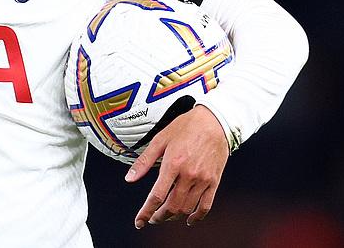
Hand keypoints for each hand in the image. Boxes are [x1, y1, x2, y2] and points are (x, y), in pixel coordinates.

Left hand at [124, 105, 228, 227]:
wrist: (214, 121)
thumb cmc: (186, 127)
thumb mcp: (160, 139)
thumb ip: (144, 161)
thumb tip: (129, 178)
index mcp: (173, 164)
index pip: (157, 196)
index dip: (146, 212)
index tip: (139, 221)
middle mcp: (189, 175)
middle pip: (171, 206)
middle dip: (159, 216)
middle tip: (152, 218)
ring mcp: (203, 180)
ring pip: (187, 208)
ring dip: (174, 216)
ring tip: (166, 215)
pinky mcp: (214, 181)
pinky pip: (206, 206)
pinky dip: (196, 217)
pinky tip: (188, 219)